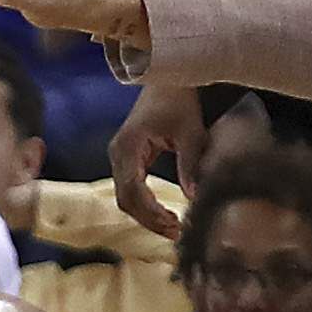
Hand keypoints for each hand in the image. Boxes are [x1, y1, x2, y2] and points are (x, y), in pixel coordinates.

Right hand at [111, 83, 204, 237]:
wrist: (170, 79)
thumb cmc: (180, 101)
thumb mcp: (191, 133)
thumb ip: (191, 164)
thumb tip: (193, 197)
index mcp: (128, 147)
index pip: (133, 190)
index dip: (151, 213)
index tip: (174, 224)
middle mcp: (118, 153)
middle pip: (125, 198)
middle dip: (148, 219)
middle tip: (176, 233)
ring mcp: (120, 155)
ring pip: (126, 196)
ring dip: (146, 215)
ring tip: (173, 227)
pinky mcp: (128, 157)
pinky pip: (131, 187)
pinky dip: (145, 204)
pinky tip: (165, 213)